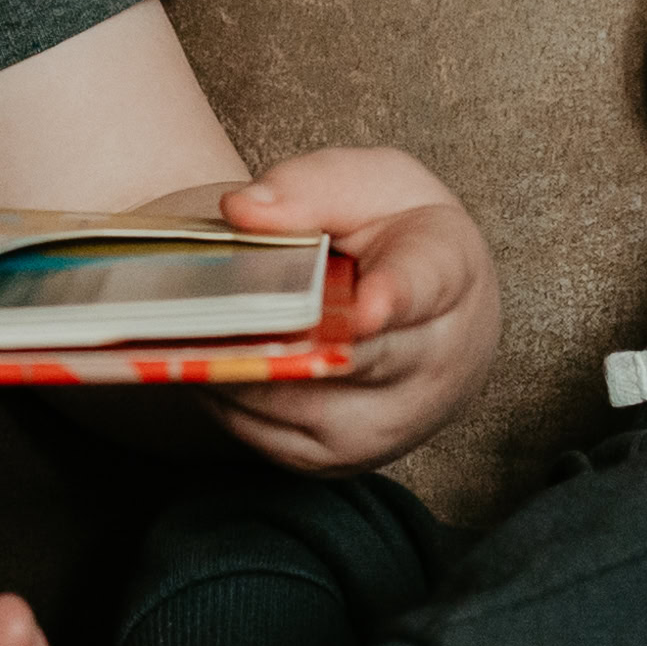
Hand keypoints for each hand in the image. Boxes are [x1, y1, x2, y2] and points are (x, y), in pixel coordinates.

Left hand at [211, 146, 501, 474]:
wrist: (426, 315)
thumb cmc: (394, 235)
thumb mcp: (366, 184)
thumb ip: (308, 188)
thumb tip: (240, 212)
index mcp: (448, 274)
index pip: (420, 288)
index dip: (393, 300)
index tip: (366, 308)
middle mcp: (431, 367)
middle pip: (338, 360)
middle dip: (267, 332)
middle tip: (203, 305)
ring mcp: (382, 425)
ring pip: (284, 400)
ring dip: (232, 360)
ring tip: (198, 317)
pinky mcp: (333, 461)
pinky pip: (257, 430)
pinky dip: (226, 389)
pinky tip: (212, 350)